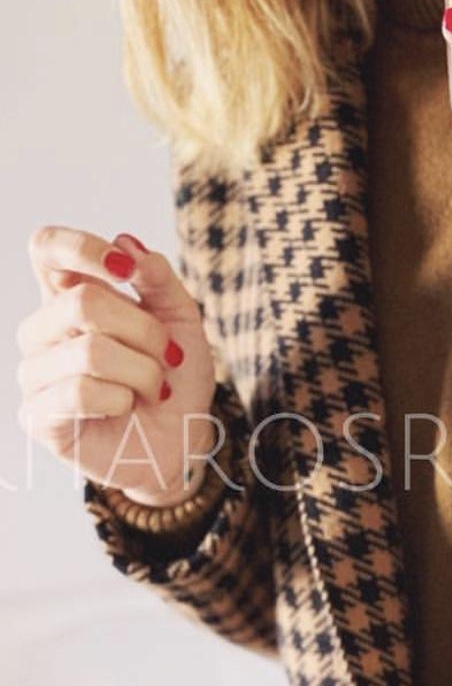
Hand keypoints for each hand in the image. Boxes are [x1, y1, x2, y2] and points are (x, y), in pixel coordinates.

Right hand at [18, 229, 216, 504]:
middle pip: (82, 302)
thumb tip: (126, 243)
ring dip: (142, 371)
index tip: (125, 269)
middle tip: (169, 357)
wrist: (181, 443)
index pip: (46, 248)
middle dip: (145, 331)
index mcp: (69, 296)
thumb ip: (159, 280)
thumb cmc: (175, 380)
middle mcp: (43, 330)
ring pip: (89, 351)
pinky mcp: (37, 415)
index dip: (82, 248)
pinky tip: (126, 408)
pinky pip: (80, 391)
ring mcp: (34, 373)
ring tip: (155, 388)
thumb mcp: (183, 322)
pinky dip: (121, 399)